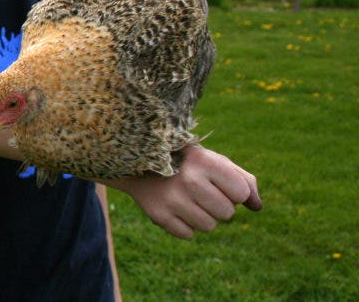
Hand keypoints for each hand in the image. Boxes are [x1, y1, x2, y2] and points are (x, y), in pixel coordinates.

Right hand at [109, 145, 261, 238]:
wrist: (138, 164)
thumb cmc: (188, 163)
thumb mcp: (214, 161)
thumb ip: (243, 180)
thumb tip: (257, 207)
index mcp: (206, 161)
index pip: (241, 194)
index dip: (233, 191)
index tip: (217, 182)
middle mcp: (189, 179)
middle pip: (227, 213)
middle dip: (219, 206)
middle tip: (201, 193)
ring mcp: (172, 198)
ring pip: (209, 227)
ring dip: (202, 217)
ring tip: (187, 200)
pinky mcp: (158, 215)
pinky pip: (188, 235)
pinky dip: (184, 225)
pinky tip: (174, 208)